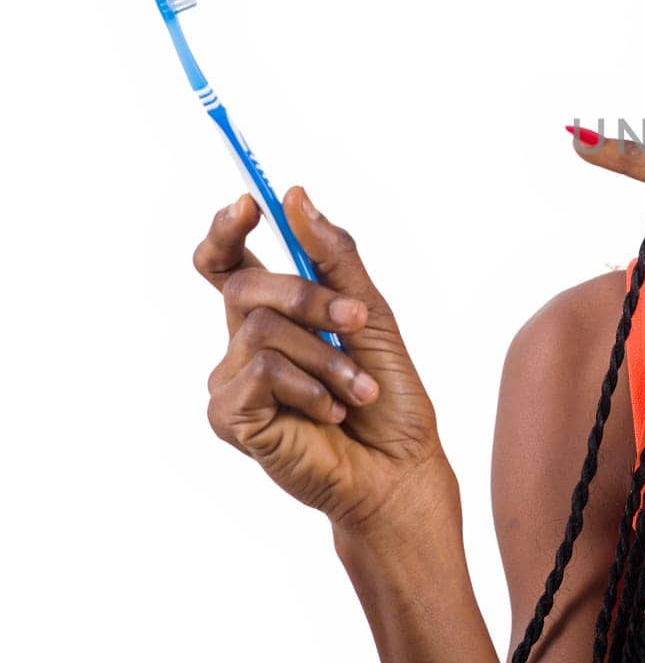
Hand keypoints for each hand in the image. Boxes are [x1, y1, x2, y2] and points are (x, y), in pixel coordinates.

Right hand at [193, 187, 449, 533]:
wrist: (399, 466)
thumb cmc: (388, 396)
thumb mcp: (370, 314)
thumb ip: (333, 258)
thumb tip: (295, 195)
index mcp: (275, 314)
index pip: (229, 262)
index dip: (227, 229)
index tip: (249, 203)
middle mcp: (244, 343)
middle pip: (244, 284)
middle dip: (309, 296)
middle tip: (358, 322)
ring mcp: (231, 380)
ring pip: (259, 328)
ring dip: (325, 355)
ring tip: (358, 390)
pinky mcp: (229, 417)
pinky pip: (261, 371)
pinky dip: (310, 387)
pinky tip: (330, 413)